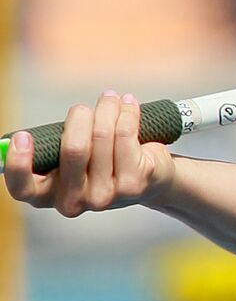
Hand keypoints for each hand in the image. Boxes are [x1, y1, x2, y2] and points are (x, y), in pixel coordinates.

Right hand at [4, 91, 176, 216]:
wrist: (153, 181)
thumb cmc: (102, 163)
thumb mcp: (71, 161)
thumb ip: (52, 150)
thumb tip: (25, 135)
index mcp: (49, 196)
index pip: (23, 188)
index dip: (18, 163)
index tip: (23, 136)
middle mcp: (75, 201)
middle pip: (73, 149)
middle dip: (80, 116)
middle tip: (83, 107)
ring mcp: (105, 196)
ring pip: (102, 136)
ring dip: (107, 108)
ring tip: (111, 99)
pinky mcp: (133, 184)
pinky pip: (125, 135)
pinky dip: (127, 113)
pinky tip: (129, 104)